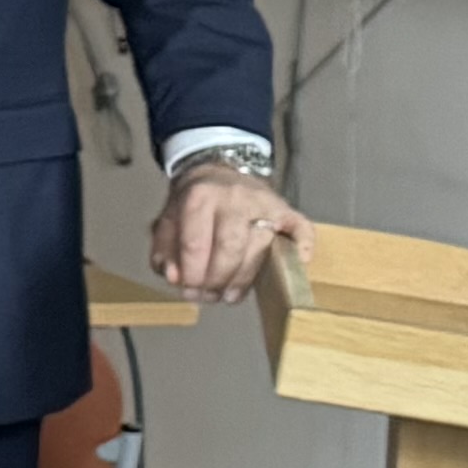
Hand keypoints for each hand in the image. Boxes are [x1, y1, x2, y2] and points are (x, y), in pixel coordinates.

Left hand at [151, 157, 302, 300]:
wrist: (218, 171)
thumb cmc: (192, 204)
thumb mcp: (167, 220)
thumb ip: (164, 251)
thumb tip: (174, 277)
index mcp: (200, 197)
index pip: (196, 242)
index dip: (192, 273)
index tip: (189, 289)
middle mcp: (234, 198)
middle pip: (231, 247)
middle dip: (218, 278)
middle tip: (209, 296)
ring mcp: (264, 203)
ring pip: (261, 246)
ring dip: (244, 279)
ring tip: (229, 296)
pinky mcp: (286, 209)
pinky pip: (301, 228)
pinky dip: (303, 248)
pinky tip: (296, 265)